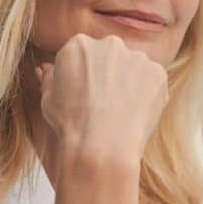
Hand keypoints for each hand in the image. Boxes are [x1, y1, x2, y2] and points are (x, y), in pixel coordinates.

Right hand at [34, 34, 168, 203]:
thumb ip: (48, 83)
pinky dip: (149, 100)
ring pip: (134, 69)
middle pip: (110, 57)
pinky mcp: (157, 75)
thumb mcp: (45, 109)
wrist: (98, 157)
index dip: (86, 82)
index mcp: (74, 48)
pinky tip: (139, 121)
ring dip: (131, 90)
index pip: (83, 55)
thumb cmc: (65, 139)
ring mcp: (134, 59)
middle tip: (107, 114)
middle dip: (109, 82)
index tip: (87, 104)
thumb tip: (45, 70)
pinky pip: (154, 83)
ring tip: (123, 121)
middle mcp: (105, 46)